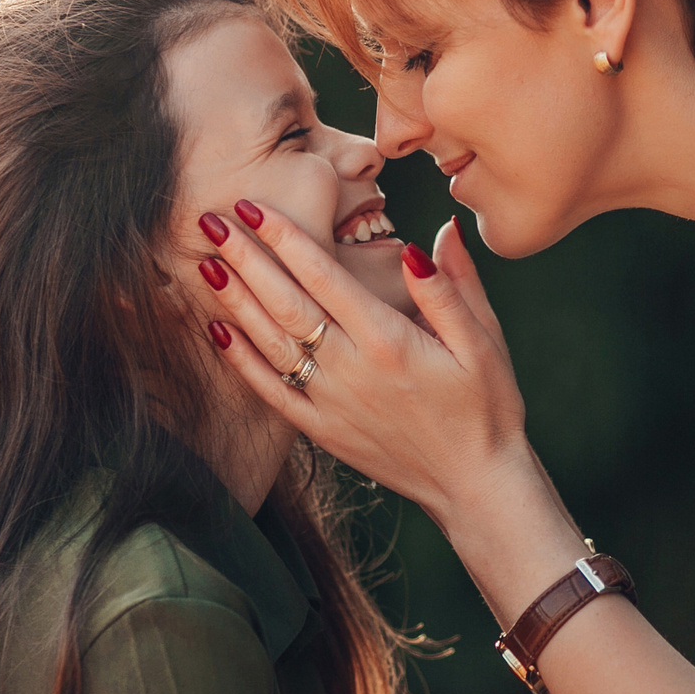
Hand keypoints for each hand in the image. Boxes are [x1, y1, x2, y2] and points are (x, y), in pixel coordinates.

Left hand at [200, 208, 530, 522]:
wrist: (475, 486)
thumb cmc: (488, 409)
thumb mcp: (484, 342)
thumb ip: (453, 287)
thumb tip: (435, 233)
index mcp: (388, 340)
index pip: (324, 276)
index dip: (286, 237)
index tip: (255, 207)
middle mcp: (351, 369)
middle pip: (286, 303)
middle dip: (246, 259)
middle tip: (211, 220)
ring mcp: (331, 403)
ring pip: (271, 343)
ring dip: (236, 302)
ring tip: (206, 264)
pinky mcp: (323, 432)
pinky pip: (272, 392)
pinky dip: (242, 361)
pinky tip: (220, 330)